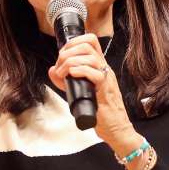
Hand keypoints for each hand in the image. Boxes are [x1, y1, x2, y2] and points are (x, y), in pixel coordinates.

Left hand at [47, 34, 138, 151]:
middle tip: (60, 66)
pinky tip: (72, 76)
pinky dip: (80, 71)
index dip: (73, 42)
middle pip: (88, 45)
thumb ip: (65, 80)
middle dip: (68, 52)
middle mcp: (104, 69)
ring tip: (63, 74)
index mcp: (99, 66)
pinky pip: (96, 74)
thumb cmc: (101, 112)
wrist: (116, 128)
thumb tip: (52, 70)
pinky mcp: (106, 90)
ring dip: (70, 62)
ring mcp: (107, 78)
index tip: (62, 54)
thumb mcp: (79, 91)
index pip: (90, 41)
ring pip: (90, 57)